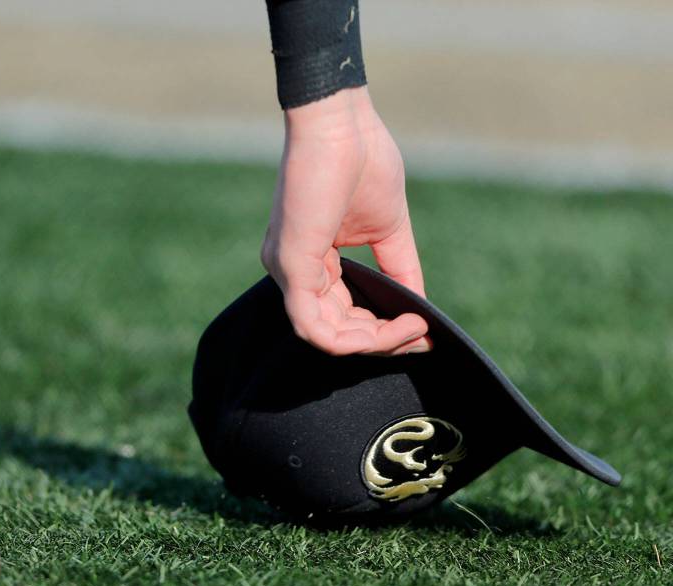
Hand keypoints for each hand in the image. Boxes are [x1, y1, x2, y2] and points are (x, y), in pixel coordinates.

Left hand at [262, 86, 431, 355]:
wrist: (340, 122)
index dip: (380, 331)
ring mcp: (285, 269)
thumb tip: (420, 307)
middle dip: (382, 341)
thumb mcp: (388, 228)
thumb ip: (400, 269)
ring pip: (326, 337)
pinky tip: (395, 327)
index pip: (338, 314)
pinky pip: (314, 327)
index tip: (422, 332)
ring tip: (412, 328)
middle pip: (333, 331)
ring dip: (375, 342)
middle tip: (421, 334)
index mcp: (308, 260)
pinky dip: (357, 338)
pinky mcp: (290, 265)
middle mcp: (290, 269)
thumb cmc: (362, 160)